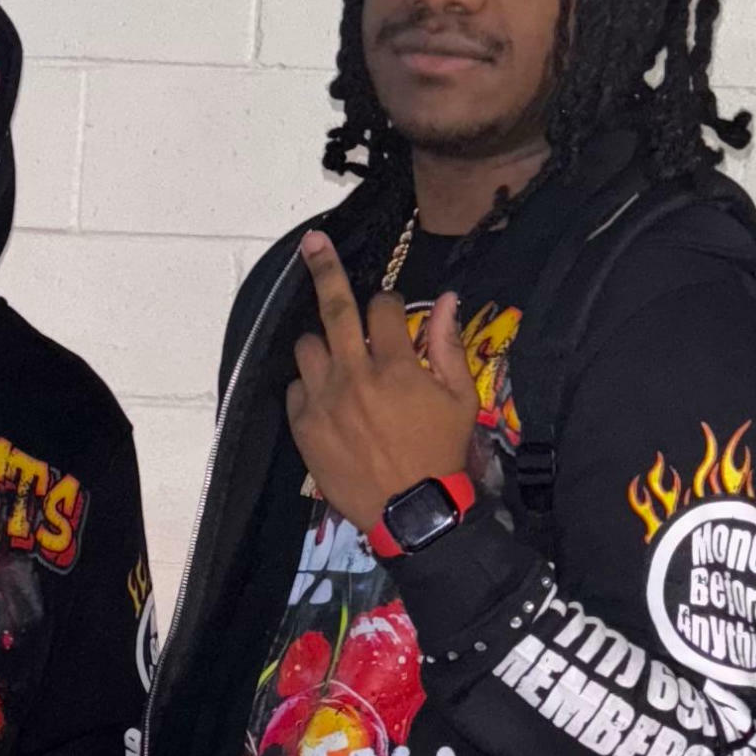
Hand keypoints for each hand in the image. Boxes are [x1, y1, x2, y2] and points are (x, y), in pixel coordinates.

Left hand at [283, 228, 478, 534]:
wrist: (411, 512)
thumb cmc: (441, 453)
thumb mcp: (460, 398)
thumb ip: (447, 344)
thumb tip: (446, 297)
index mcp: (396, 365)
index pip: (382, 306)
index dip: (388, 302)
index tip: (390, 310)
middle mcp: (355, 375)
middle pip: (333, 309)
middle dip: (324, 269)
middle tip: (313, 243)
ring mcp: (324, 401)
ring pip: (307, 347)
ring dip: (321, 343)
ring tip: (336, 356)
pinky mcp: (304, 427)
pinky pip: (294, 388)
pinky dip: (308, 384)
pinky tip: (326, 396)